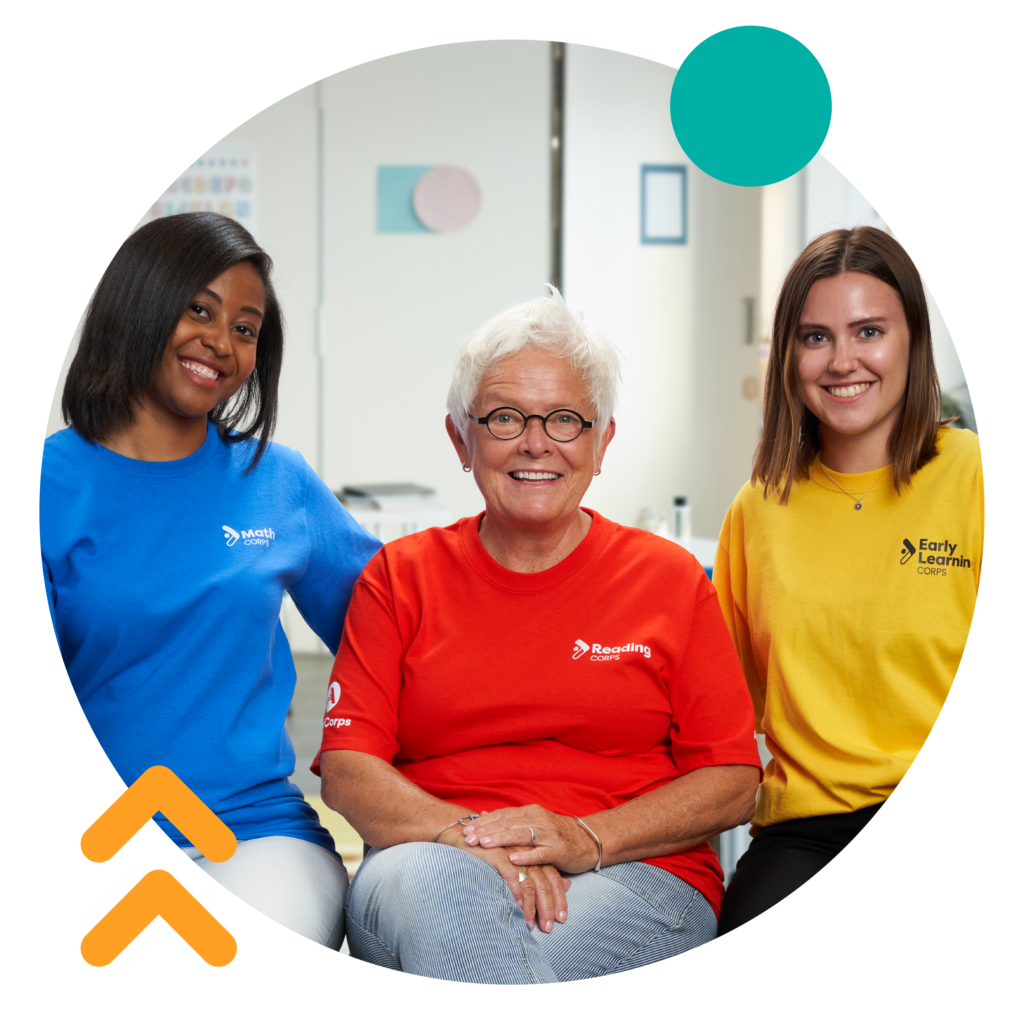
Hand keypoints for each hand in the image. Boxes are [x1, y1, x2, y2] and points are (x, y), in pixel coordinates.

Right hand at [437, 833, 569, 932]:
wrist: (464, 832)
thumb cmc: (494, 848)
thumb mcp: (521, 859)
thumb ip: (544, 870)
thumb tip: (567, 885)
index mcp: (534, 852)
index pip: (553, 876)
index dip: (559, 897)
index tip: (562, 918)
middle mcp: (527, 852)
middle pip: (545, 881)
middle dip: (548, 906)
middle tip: (548, 927)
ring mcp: (513, 852)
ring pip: (531, 882)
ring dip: (532, 907)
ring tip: (532, 926)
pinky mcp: (498, 854)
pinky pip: (511, 875)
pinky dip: (516, 892)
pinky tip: (517, 908)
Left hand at [462, 804, 600, 874]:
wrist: (588, 840)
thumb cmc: (556, 834)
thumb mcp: (532, 823)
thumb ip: (509, 820)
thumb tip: (482, 814)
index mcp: (530, 812)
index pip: (502, 815)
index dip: (483, 822)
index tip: (466, 830)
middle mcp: (538, 819)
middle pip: (508, 823)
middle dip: (486, 831)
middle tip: (468, 838)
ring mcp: (549, 834)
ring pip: (521, 835)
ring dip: (501, 839)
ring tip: (484, 844)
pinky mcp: (559, 850)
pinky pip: (540, 853)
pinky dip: (527, 856)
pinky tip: (513, 859)